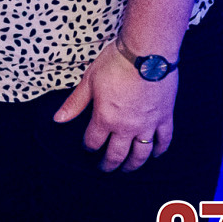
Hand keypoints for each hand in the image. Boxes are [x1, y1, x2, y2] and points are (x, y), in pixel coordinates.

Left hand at [53, 42, 176, 172]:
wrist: (146, 53)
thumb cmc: (115, 63)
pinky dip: (160, 150)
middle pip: (116, 153)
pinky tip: (155, 155)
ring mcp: (148, 124)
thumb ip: (75, 103)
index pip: (93, 141)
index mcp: (105, 118)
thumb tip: (57, 119)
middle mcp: (126, 127)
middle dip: (109, 163)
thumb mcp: (89, 81)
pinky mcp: (165, 117)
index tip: (87, 148)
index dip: (88, 147)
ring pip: (141, 153)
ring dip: (133, 164)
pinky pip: (164, 139)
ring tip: (127, 169)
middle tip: (105, 169)